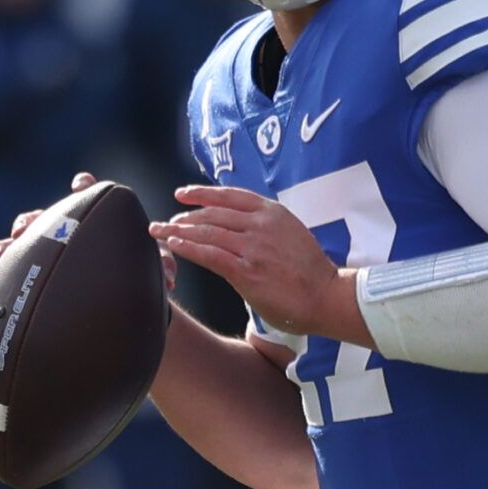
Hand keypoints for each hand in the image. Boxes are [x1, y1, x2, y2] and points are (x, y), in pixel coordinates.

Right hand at [0, 171, 177, 292]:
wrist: (121, 303)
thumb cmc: (139, 276)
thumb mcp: (152, 266)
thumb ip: (160, 264)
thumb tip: (171, 276)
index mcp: (96, 217)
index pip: (88, 190)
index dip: (83, 185)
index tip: (80, 184)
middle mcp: (69, 225)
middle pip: (48, 212)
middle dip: (37, 215)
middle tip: (30, 224)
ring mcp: (51, 243)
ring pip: (26, 230)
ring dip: (15, 233)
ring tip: (7, 244)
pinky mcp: (38, 264)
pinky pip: (14, 256)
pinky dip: (2, 252)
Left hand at [151, 185, 340, 333]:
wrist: (326, 295)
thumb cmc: (310, 271)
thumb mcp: (291, 233)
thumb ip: (265, 227)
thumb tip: (239, 230)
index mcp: (272, 212)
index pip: (229, 196)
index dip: (202, 193)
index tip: (183, 194)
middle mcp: (260, 224)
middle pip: (212, 213)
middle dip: (185, 216)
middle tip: (168, 221)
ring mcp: (252, 247)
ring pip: (206, 232)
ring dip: (178, 231)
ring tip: (161, 231)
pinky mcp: (245, 271)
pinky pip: (209, 254)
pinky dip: (188, 248)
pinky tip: (174, 245)